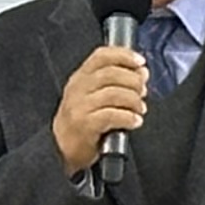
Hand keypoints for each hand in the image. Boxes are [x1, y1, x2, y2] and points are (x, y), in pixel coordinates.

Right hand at [52, 45, 151, 173]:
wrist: (62, 149)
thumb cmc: (82, 122)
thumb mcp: (95, 96)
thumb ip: (118, 82)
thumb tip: (142, 72)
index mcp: (81, 77)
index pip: (101, 56)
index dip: (124, 55)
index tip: (140, 62)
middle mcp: (77, 88)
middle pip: (111, 73)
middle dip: (133, 81)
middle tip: (143, 91)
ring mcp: (79, 106)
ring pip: (114, 93)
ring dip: (133, 100)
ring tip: (140, 109)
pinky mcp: (84, 124)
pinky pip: (112, 115)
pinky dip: (128, 117)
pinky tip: (135, 121)